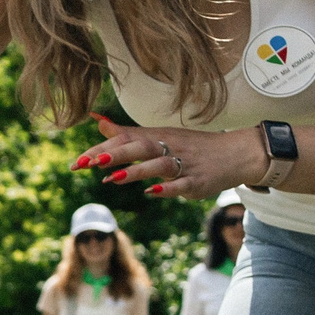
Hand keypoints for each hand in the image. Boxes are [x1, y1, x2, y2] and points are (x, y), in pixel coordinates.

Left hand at [78, 115, 263, 198]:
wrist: (237, 153)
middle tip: (89, 163)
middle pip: (140, 147)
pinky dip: (168, 188)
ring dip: (136, 171)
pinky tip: (151, 192)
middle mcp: (169, 147)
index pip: (125, 139)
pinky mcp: (198, 181)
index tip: (77, 161)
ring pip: (159, 165)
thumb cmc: (191, 146)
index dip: (101, 150)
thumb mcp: (159, 135)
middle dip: (114, 155)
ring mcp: (185, 164)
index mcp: (157, 137)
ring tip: (112, 179)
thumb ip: (126, 132)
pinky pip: (182, 184)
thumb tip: (96, 121)